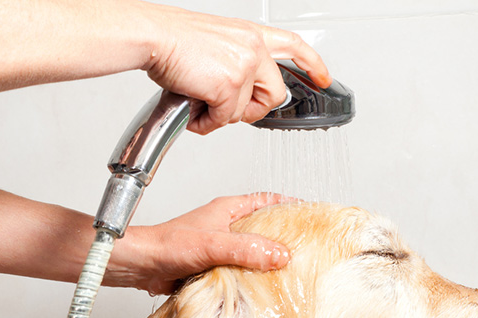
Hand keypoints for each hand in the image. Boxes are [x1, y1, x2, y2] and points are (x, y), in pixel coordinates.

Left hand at [109, 193, 290, 294]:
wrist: (142, 267)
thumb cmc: (168, 246)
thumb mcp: (212, 244)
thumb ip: (246, 248)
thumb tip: (280, 255)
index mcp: (229, 210)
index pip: (267, 201)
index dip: (289, 206)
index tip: (308, 216)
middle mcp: (226, 227)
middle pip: (263, 228)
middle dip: (283, 238)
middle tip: (304, 250)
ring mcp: (220, 247)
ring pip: (252, 252)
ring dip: (267, 261)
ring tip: (288, 273)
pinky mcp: (214, 266)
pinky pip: (240, 270)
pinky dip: (251, 277)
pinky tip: (261, 289)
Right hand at [143, 6, 331, 134]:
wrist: (154, 36)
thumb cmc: (176, 42)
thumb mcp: (218, 45)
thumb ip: (239, 64)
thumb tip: (243, 96)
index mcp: (251, 35)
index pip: (293, 46)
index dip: (312, 64)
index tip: (323, 78)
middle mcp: (253, 47)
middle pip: (275, 94)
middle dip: (254, 110)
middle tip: (230, 109)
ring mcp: (244, 66)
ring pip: (245, 111)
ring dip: (222, 115)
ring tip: (200, 102)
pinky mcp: (229, 85)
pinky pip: (224, 119)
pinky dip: (206, 122)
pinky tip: (194, 110)